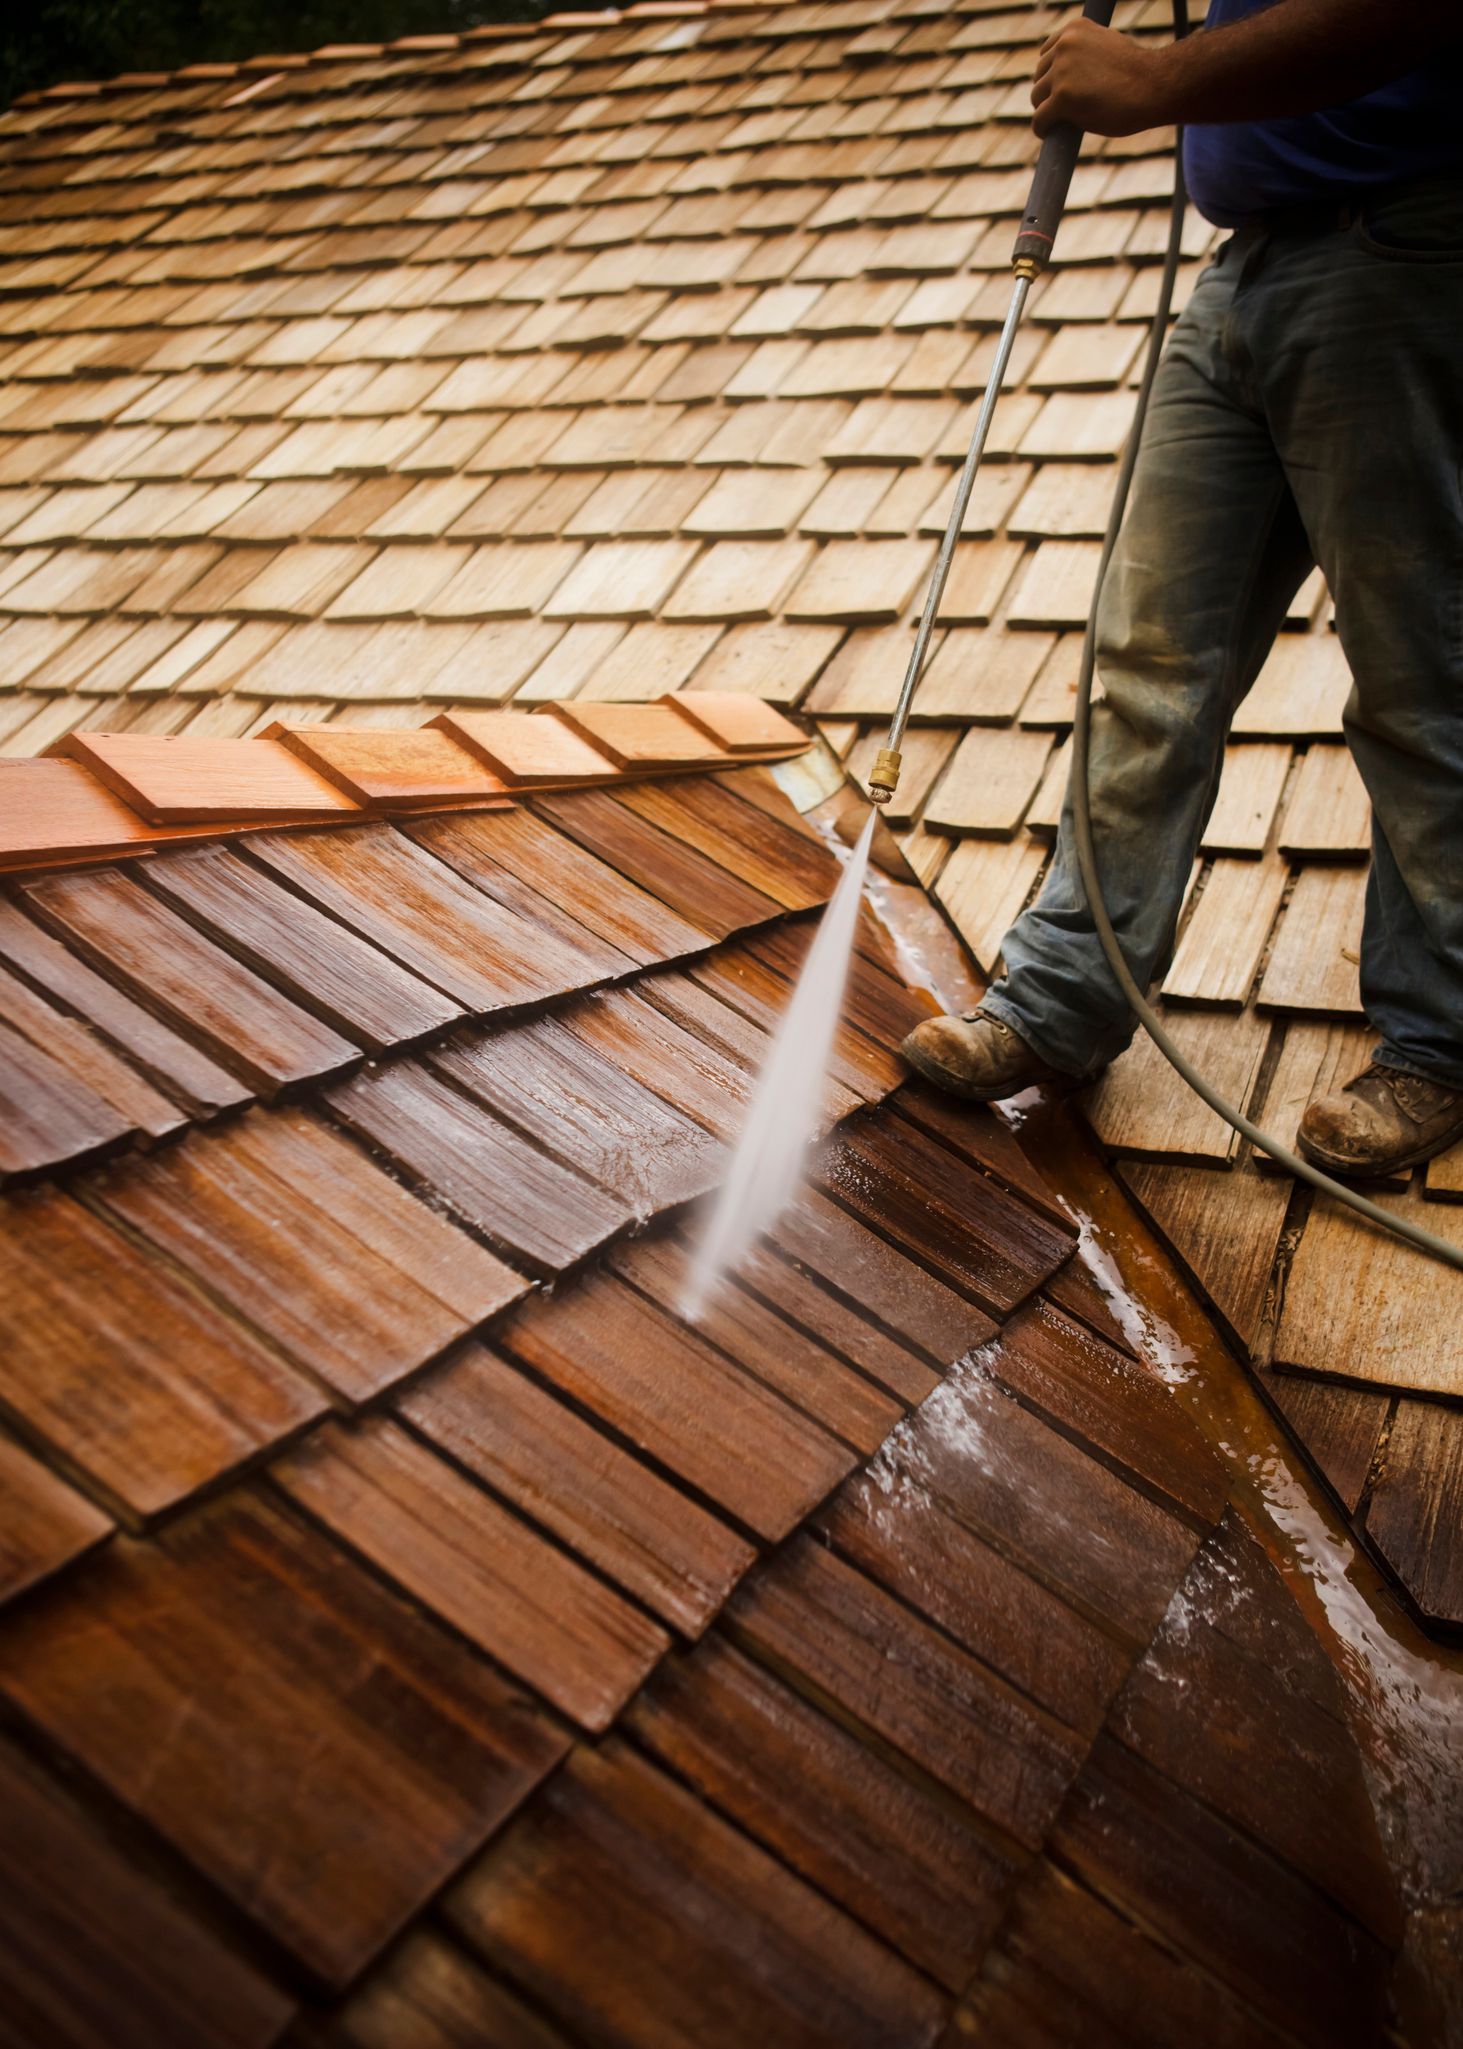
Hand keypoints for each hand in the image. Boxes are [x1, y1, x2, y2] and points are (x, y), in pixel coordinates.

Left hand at [1031, 19, 1168, 137]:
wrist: (1156, 87)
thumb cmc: (1138, 73)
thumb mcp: (1107, 48)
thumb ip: (1085, 54)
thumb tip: (1066, 75)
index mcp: (1075, 29)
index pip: (1047, 53)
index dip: (1053, 75)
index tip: (1063, 89)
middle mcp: (1065, 45)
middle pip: (1039, 76)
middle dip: (1049, 94)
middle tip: (1067, 110)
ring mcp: (1062, 71)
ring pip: (1037, 98)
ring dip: (1047, 112)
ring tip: (1064, 121)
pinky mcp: (1062, 97)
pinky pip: (1040, 119)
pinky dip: (1042, 129)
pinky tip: (1049, 134)